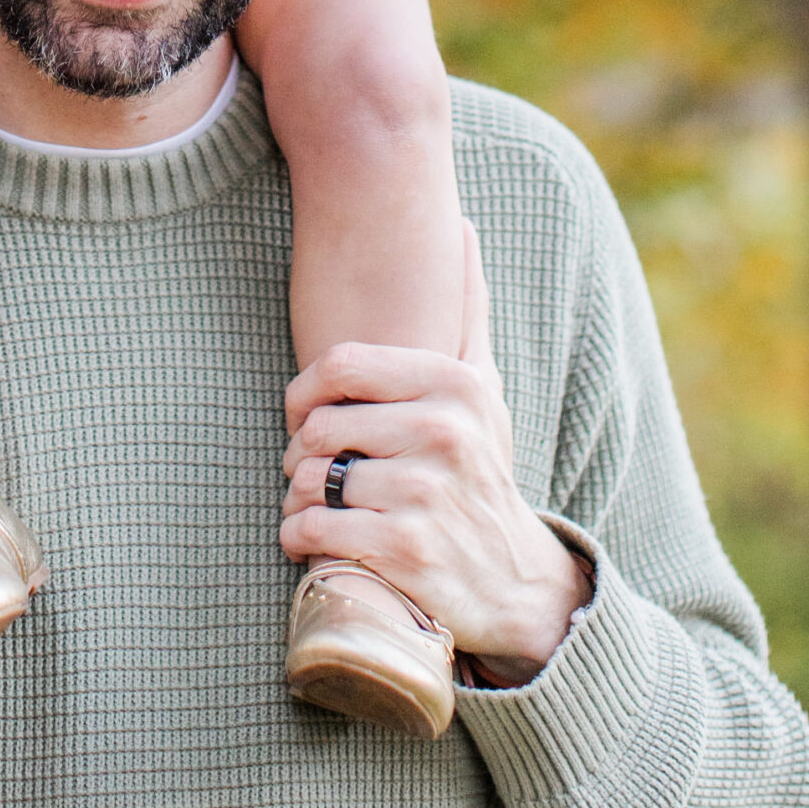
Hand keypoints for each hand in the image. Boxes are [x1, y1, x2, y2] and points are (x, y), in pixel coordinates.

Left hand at [280, 223, 590, 682]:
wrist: (514, 581)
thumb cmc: (479, 471)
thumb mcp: (483, 389)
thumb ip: (465, 311)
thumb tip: (462, 226)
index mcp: (455, 386)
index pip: (340, 365)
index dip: (304, 391)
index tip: (306, 415)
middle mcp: (445, 434)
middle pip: (319, 425)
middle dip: (298, 451)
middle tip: (307, 469)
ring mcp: (426, 494)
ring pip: (309, 478)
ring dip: (294, 496)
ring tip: (308, 504)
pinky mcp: (405, 552)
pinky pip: (314, 530)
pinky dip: (297, 536)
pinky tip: (308, 539)